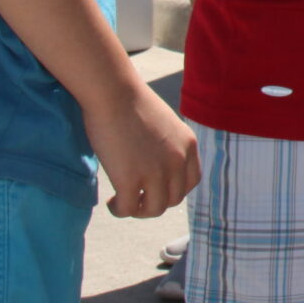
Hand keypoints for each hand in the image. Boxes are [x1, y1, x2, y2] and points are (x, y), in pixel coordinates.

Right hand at [86, 85, 197, 218]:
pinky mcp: (131, 180)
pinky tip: (111, 201)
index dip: (174, 190)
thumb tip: (154, 164)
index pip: (192, 181)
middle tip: (136, 197)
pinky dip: (120, 210)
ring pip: (154, 210)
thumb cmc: (131, 101)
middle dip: (154, 202)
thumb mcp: (164, 123)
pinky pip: (128, 209)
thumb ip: (167, 145)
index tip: (156, 189)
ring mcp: (156, 172)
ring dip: (139, 210)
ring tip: (123, 201)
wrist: (113, 92)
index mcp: (188, 145)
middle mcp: (178, 161)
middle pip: (173, 199)